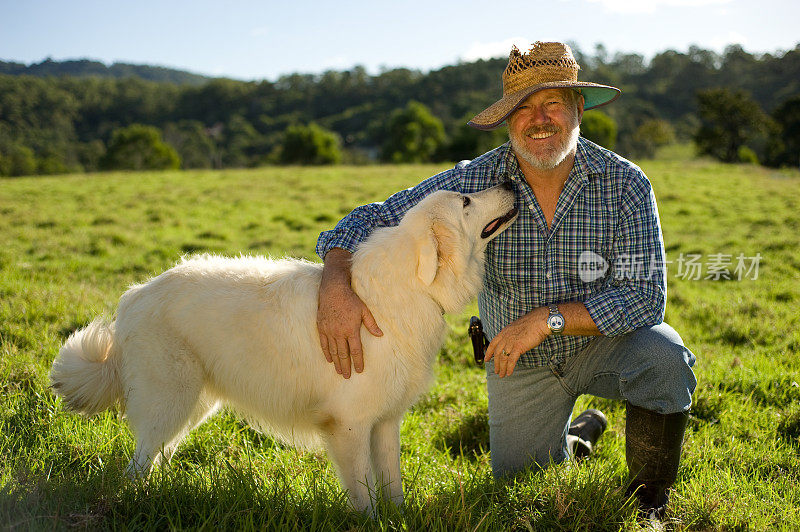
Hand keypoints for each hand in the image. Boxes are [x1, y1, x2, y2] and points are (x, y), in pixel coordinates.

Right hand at [317, 249, 382, 378]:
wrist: (333, 290)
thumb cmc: (351, 299)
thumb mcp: (364, 310)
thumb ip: (372, 324)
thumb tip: (381, 335)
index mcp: (351, 329)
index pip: (355, 350)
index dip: (358, 362)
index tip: (359, 370)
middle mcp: (339, 333)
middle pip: (343, 354)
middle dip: (346, 366)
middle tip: (347, 376)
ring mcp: (329, 331)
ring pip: (333, 351)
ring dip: (336, 362)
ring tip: (339, 371)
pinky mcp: (321, 327)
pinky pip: (323, 343)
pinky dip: (326, 352)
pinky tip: (329, 359)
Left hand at [485, 307, 549, 377]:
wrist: (540, 321)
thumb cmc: (532, 324)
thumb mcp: (517, 328)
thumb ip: (513, 335)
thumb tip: (513, 342)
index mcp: (504, 332)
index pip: (493, 343)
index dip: (488, 352)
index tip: (486, 359)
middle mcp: (505, 337)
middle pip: (497, 353)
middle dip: (496, 363)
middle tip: (496, 371)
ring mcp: (511, 342)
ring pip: (503, 358)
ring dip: (502, 368)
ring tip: (502, 375)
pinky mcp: (518, 347)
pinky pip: (511, 360)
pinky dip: (509, 368)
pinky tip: (509, 373)